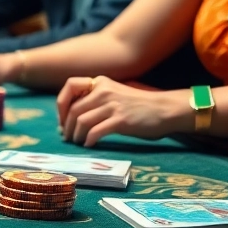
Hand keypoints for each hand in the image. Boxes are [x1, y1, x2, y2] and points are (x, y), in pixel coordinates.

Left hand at [57, 76, 189, 146]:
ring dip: (75, 134)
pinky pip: (95, 131)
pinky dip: (88, 140)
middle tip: (67, 137)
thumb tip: (71, 117)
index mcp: (100, 82)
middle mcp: (104, 90)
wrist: (166, 109)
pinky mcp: (120, 120)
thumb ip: (96, 100)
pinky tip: (89, 145)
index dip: (61, 105)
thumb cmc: (140, 106)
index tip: (62, 119)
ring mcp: (112, 105)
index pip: (70, 87)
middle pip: (73, 108)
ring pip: (81, 120)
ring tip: (77, 142)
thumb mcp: (115, 94)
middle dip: (66, 126)